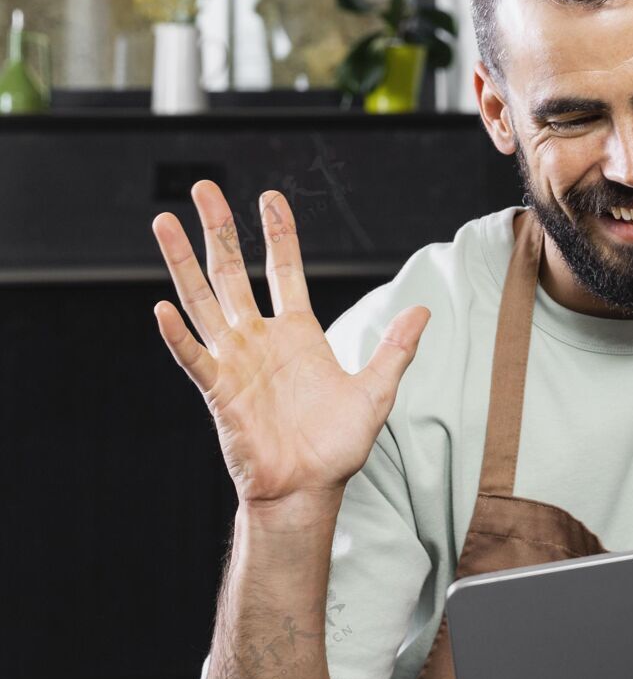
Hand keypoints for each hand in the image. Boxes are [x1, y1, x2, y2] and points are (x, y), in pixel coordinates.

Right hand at [151, 180, 428, 511]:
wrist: (307, 491)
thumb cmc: (337, 448)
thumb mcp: (376, 392)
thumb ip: (396, 349)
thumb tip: (424, 311)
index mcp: (298, 333)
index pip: (284, 269)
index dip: (277, 233)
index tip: (269, 197)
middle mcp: (260, 339)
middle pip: (232, 271)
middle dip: (218, 229)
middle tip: (202, 188)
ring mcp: (235, 362)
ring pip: (203, 301)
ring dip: (182, 262)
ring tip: (163, 223)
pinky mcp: (219, 391)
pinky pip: (193, 357)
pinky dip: (177, 335)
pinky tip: (161, 309)